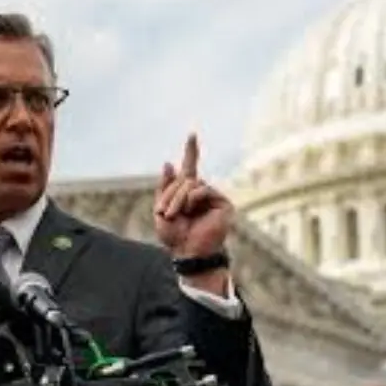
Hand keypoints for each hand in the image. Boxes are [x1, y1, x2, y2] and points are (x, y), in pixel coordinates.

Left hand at [153, 134, 233, 290]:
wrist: (187, 251)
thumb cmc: (174, 236)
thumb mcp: (161, 209)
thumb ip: (165, 187)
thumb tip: (169, 163)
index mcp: (187, 193)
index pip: (190, 168)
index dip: (191, 151)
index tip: (192, 134)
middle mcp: (201, 193)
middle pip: (183, 178)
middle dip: (170, 193)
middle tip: (165, 212)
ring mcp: (212, 197)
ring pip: (191, 183)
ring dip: (178, 198)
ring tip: (177, 214)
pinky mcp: (223, 204)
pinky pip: (203, 189)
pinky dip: (192, 198)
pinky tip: (190, 210)